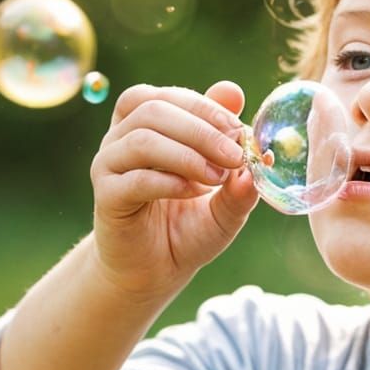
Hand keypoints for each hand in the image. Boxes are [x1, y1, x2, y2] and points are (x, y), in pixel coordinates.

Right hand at [90, 79, 259, 301]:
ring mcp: (109, 167)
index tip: (239, 129)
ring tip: (216, 177)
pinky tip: (193, 193)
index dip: (205, 107)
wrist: (154, 272)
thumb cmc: (186, 229)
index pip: (169, 96)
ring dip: (187, 154)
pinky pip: (135, 179)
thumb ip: (239, 172)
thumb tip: (262, 151)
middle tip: (234, 154)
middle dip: (201, 128)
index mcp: (145, 126)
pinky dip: (168, 181)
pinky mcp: (107, 197)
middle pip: (153, 109)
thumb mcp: (224, 200)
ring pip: (142, 139)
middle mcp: (121, 140)